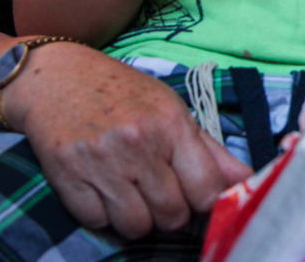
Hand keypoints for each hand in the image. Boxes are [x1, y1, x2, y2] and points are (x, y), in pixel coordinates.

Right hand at [4, 44, 251, 237]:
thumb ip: (210, 150)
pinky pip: (97, 223)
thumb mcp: (172, 110)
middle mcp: (139, 143)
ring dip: (138, 219)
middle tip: (162, 193)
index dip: (207, 202)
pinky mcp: (67, 178)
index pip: (206, 189)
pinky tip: (104, 190)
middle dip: (172, 213)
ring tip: (133, 193)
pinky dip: (104, 216)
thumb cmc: (124, 94)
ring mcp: (101, 162)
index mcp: (171, 124)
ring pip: (136, 226)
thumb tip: (247, 180)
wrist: (57, 78)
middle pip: (173, 215)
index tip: (199, 198)